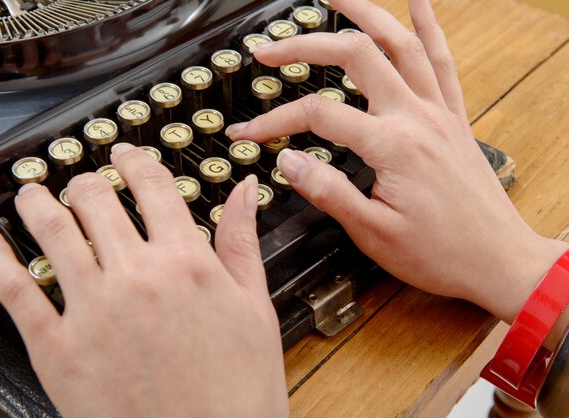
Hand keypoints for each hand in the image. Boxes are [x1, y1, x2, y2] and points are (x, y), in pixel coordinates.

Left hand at [0, 144, 288, 416]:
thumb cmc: (238, 389)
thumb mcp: (254, 307)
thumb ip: (242, 242)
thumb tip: (246, 192)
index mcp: (187, 262)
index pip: (153, 187)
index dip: (135, 160)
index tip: (125, 154)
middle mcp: (137, 276)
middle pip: (97, 200)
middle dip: (87, 180)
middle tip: (82, 179)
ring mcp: (93, 310)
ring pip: (53, 232)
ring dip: (39, 202)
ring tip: (32, 192)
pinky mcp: (59, 349)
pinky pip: (17, 291)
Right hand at [226, 0, 567, 324]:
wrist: (497, 260)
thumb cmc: (440, 252)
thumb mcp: (373, 232)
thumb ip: (328, 191)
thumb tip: (288, 160)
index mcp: (392, 146)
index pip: (318, 115)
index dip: (275, 121)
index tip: (250, 133)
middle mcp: (416, 118)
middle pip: (356, 56)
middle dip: (307, 45)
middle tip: (272, 49)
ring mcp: (438, 112)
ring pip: (401, 43)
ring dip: (367, 11)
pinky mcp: (453, 118)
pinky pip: (443, 61)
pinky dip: (431, 27)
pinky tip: (419, 3)